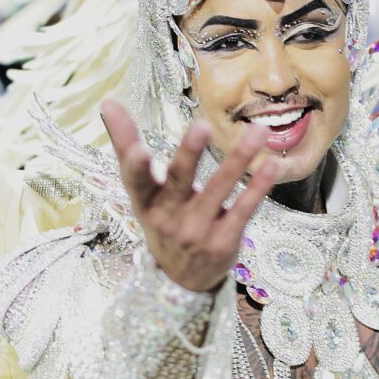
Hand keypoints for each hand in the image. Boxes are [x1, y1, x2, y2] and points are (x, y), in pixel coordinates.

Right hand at [101, 100, 275, 292]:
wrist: (181, 277)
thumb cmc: (161, 217)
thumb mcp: (140, 189)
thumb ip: (126, 144)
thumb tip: (108, 101)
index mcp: (145, 200)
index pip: (136, 181)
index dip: (135, 166)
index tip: (138, 149)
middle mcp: (168, 216)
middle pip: (179, 181)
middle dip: (189, 154)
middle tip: (201, 127)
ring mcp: (197, 230)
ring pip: (218, 189)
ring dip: (238, 159)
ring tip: (257, 132)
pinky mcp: (224, 240)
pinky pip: (243, 209)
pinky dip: (257, 186)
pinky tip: (270, 163)